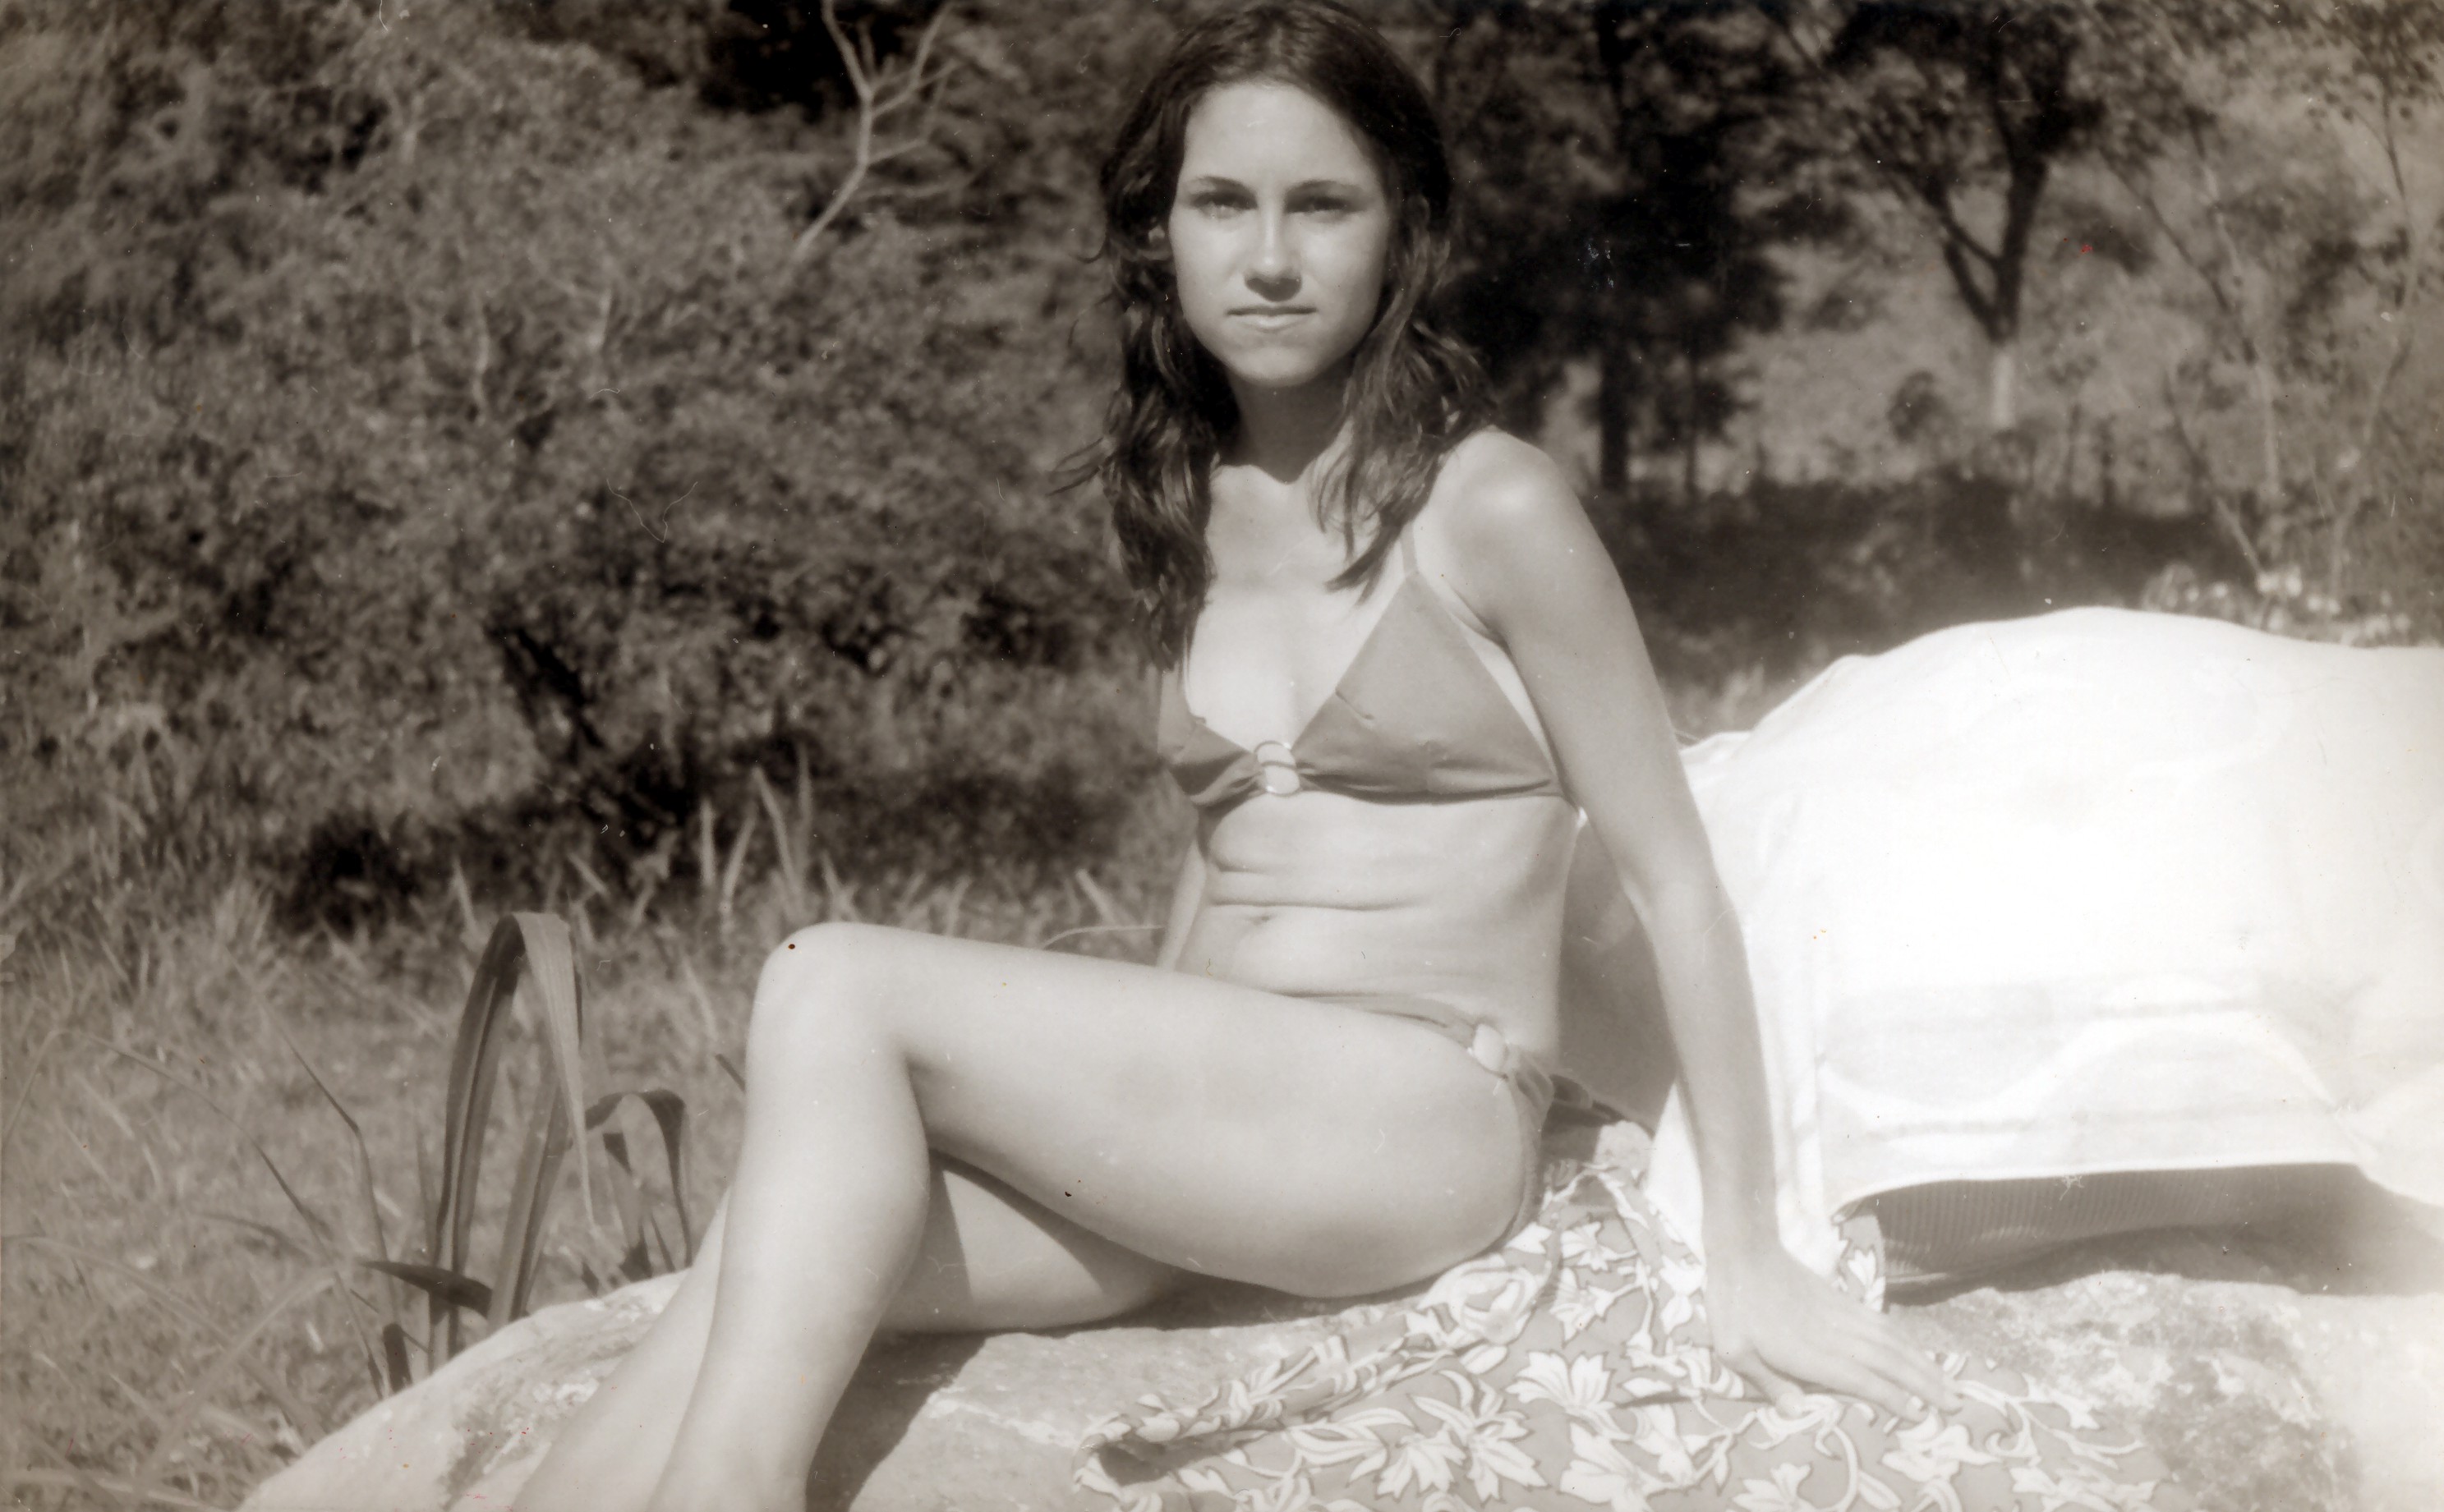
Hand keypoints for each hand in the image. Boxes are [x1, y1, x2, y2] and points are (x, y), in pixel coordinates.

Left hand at [1702, 1238, 1956, 1420]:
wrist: (1745, 1249)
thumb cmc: (1733, 1304)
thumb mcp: (1733, 1348)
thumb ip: (1766, 1381)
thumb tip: (1794, 1411)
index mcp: (1809, 1351)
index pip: (1860, 1378)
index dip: (1891, 1397)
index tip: (1919, 1415)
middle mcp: (1834, 1334)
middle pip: (1888, 1361)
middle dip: (1924, 1384)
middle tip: (1956, 1404)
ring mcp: (1841, 1315)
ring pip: (1891, 1342)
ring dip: (1922, 1363)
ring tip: (1949, 1383)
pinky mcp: (1840, 1300)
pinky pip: (1880, 1324)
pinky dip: (1904, 1340)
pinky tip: (1916, 1352)